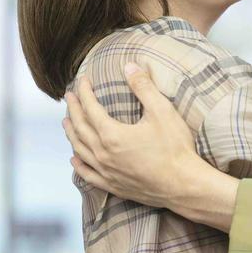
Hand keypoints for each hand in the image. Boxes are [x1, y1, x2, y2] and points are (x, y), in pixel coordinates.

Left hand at [62, 62, 202, 208]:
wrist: (184, 185)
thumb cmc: (175, 149)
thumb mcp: (162, 112)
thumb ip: (144, 87)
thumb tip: (129, 66)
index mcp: (112, 135)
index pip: (91, 108)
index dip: (84, 92)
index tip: (82, 80)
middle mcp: (104, 154)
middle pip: (81, 128)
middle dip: (73, 109)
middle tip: (69, 96)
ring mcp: (107, 172)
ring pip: (80, 150)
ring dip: (71, 134)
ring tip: (66, 122)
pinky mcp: (114, 186)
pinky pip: (88, 174)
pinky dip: (78, 165)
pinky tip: (74, 159)